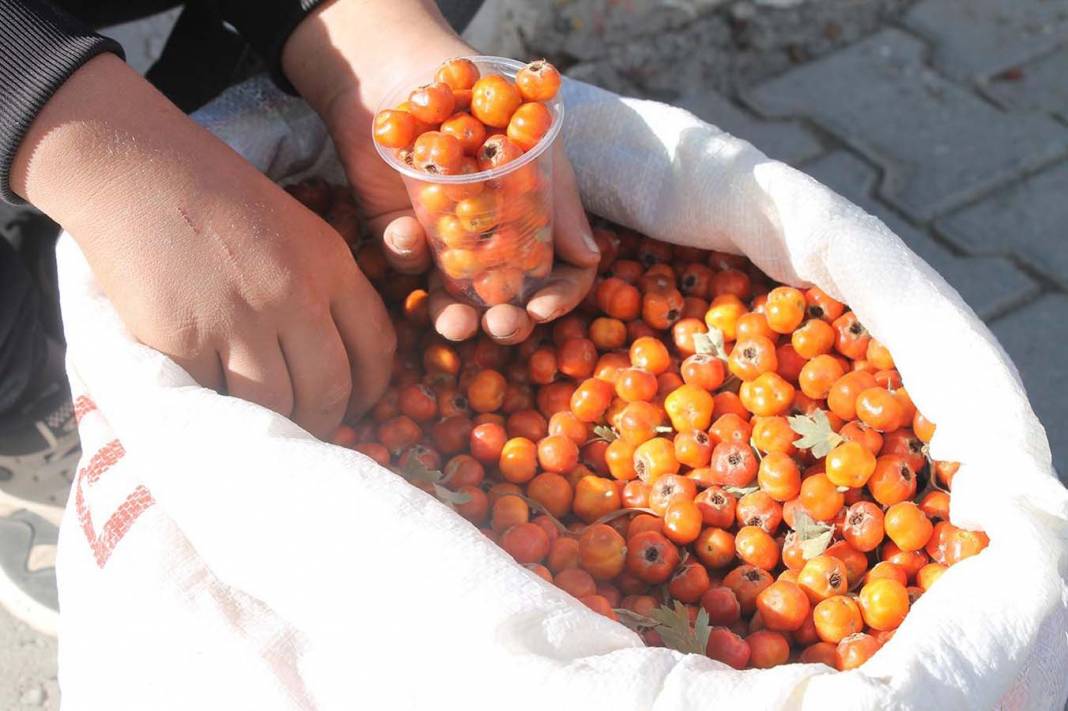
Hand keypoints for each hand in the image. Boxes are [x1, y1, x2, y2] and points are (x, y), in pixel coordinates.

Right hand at [11, 55, 394, 436]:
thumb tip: (338, 354)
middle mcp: (294, 296)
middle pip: (329, 388)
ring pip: (276, 404)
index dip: (373, 389)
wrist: (135, 169)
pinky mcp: (183, 339)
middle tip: (310, 427)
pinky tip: (218, 396)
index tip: (359, 404)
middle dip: (325, 419)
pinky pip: (215, 396)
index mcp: (331, 264)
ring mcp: (239, 320)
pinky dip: (219, 403)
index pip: (376, 347)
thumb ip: (324, 285)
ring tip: (267, 421)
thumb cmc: (217, 196)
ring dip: (275, 422)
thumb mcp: (297, 228)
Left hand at [284, 0, 600, 344]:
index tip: (543, 308)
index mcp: (535, 225)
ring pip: (452, 297)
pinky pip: (405, 258)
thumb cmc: (488, 103)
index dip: (557, 299)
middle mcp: (494, 242)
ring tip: (453, 323)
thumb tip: (591, 257)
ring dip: (453, 317)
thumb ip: (565, 204)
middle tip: (501, 326)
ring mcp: (446, 242)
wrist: (410, 67)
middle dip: (506, 323)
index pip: (557, 276)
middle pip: (507, 300)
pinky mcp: (401, 230)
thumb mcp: (539, 150)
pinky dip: (406, 251)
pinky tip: (405, 231)